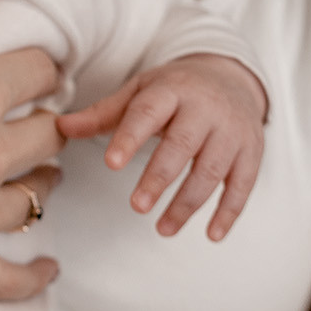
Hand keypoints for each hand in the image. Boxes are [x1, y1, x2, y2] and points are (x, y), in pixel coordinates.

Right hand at [0, 0, 65, 302]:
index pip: (42, 69)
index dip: (35, 61)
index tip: (23, 63)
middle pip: (49, 131)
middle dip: (40, 114)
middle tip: (23, 110)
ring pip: (39, 193)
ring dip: (38, 175)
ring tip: (27, 165)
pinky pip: (9, 280)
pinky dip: (33, 276)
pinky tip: (44, 267)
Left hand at [58, 54, 265, 239]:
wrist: (231, 75)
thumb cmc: (175, 90)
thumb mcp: (139, 92)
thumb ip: (103, 114)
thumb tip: (59, 127)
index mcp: (172, 90)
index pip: (148, 112)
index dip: (130, 137)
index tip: (111, 163)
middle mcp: (206, 108)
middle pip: (183, 145)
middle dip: (159, 177)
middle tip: (136, 206)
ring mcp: (232, 130)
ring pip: (212, 169)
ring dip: (188, 202)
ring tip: (163, 229)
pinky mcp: (251, 150)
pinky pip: (243, 183)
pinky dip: (229, 211)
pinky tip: (211, 234)